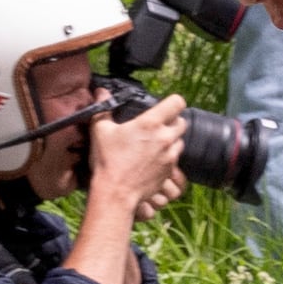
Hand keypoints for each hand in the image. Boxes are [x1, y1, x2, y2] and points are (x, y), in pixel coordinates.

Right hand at [88, 94, 190, 217]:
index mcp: (151, 124)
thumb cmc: (108, 160)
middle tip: (157, 125)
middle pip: (182, 122)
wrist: (116, 191)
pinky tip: (152, 158)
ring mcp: (170, 155)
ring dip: (171, 140)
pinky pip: (175, 159)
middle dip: (172, 121)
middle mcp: (165, 138)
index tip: (166, 105)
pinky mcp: (171, 170)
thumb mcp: (100, 130)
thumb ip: (103, 108)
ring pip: (180, 141)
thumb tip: (101, 92)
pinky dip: (168, 156)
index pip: (177, 103)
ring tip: (153, 143)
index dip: (173, 102)